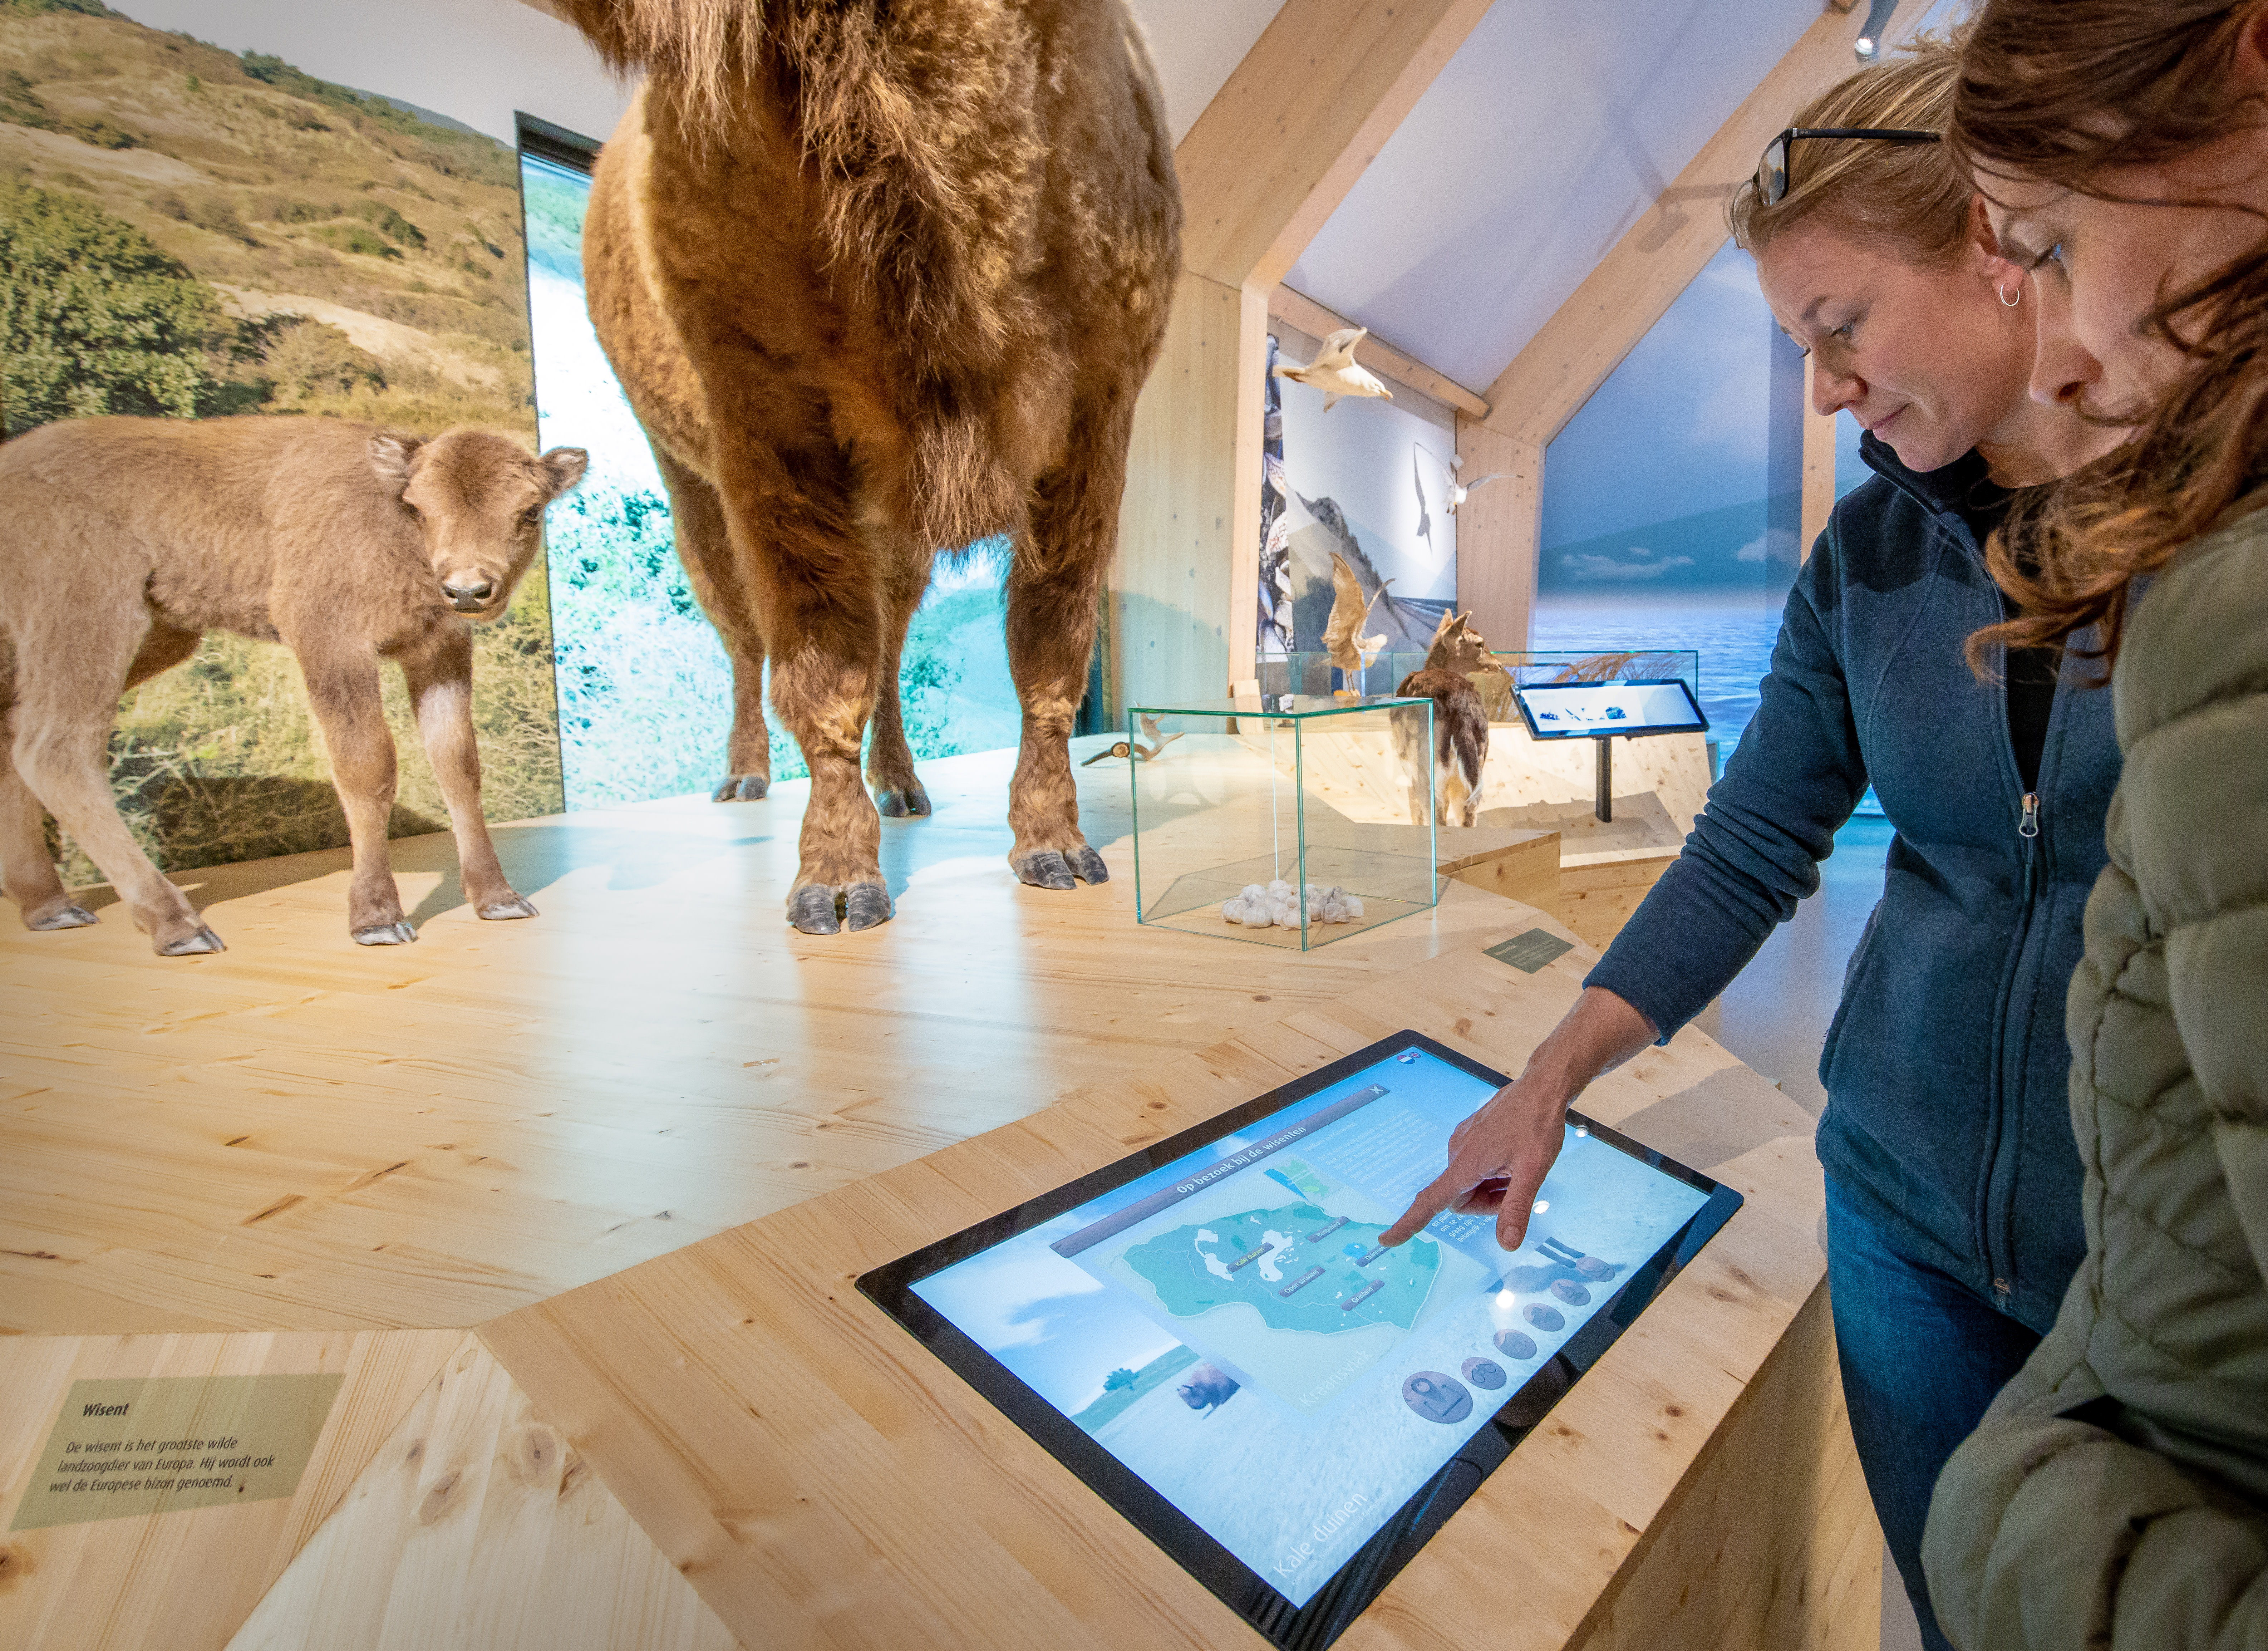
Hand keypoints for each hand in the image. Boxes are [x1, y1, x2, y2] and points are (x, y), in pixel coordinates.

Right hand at [1380, 988, 1657, 1251]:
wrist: (1542, 1087)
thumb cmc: (1538, 1125)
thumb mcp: (1534, 1171)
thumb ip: (1516, 1208)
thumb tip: (1507, 1244)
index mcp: (1467, 1164)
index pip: (1431, 1201)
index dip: (1409, 1223)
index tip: (1386, 1240)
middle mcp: (1458, 1152)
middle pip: (1461, 1199)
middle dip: (1488, 1202)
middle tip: (1517, 1186)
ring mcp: (1463, 1141)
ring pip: (1470, 1183)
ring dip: (1493, 1186)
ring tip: (1518, 1167)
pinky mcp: (1471, 1134)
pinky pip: (1474, 1167)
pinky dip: (1492, 1172)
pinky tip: (1513, 1156)